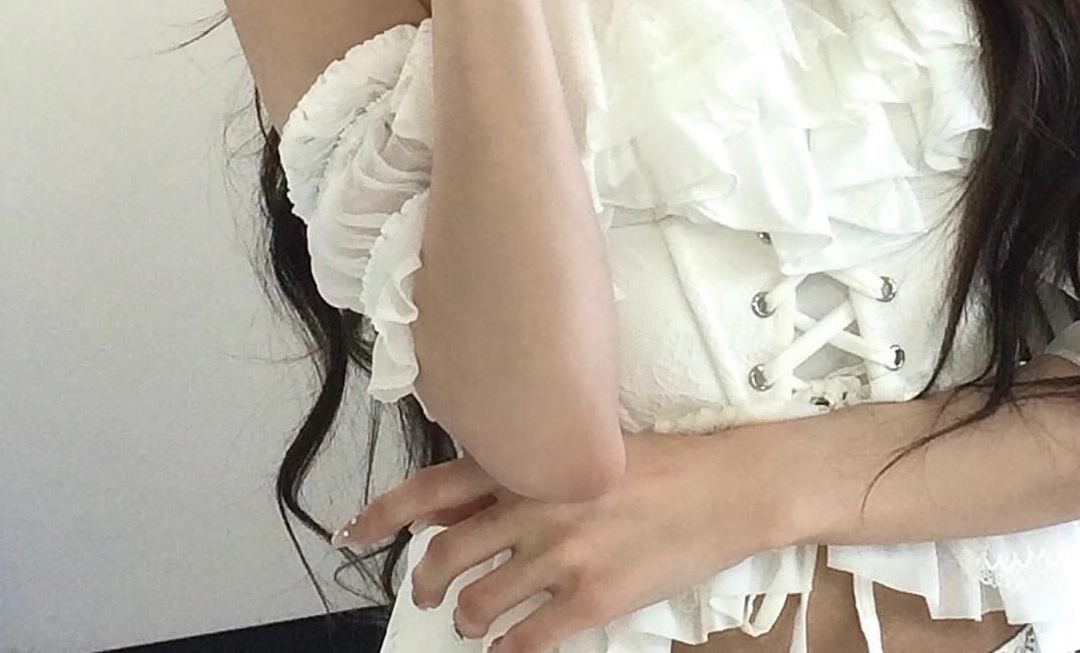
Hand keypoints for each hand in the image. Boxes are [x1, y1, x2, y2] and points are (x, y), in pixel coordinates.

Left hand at [337, 428, 774, 652]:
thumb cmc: (658, 464)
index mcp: (531, 460)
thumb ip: (522, 469)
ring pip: (479, 604)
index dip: (385, 513)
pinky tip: (512, 644)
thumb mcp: (582, 447)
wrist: (725, 488)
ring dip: (466, 619)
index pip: (435, 486)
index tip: (354, 534)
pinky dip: (507, 650)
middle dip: (426, 583)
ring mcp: (563, 553)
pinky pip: (526, 640)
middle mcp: (536, 503)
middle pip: (446, 555)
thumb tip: (460, 499)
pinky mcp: (593, 598)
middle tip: (428, 593)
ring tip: (473, 619)